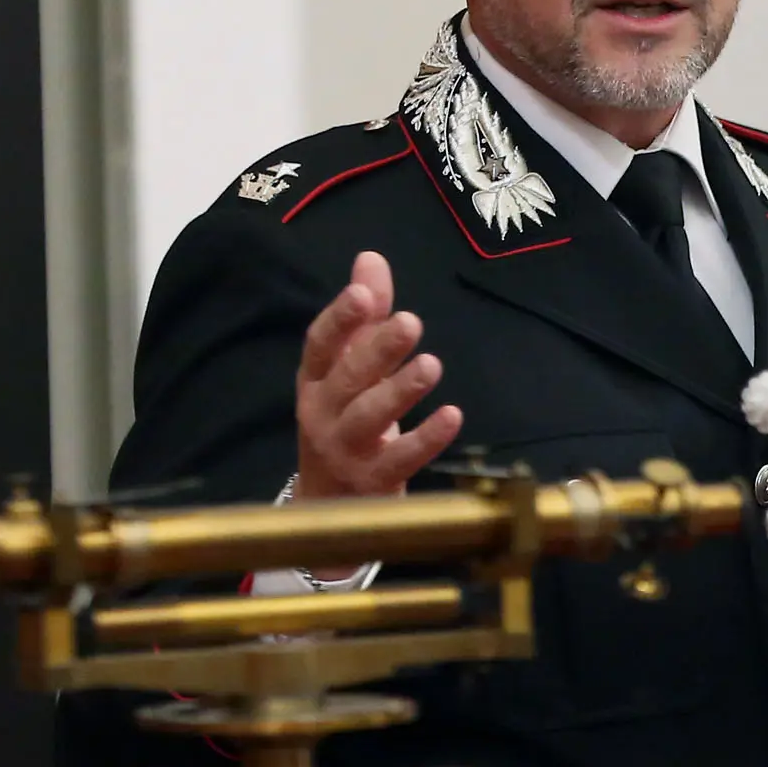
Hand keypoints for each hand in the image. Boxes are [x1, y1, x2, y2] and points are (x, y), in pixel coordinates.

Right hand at [295, 251, 464, 498]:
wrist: (329, 507)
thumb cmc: (345, 424)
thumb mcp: (349, 372)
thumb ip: (365, 318)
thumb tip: (371, 259)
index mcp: (315, 382)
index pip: (320, 346)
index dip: (340, 320)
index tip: (362, 295)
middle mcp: (323, 413)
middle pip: (346, 378)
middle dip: (376, 350)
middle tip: (410, 323)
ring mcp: (345, 451)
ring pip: (368, 418)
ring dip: (399, 391)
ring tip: (430, 365)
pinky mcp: (373, 482)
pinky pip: (401, 460)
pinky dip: (427, 439)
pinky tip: (452, 416)